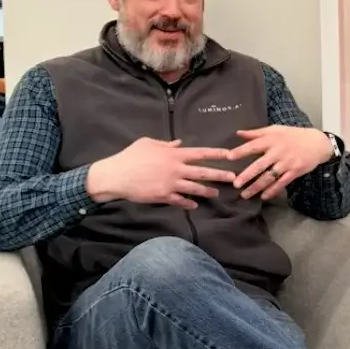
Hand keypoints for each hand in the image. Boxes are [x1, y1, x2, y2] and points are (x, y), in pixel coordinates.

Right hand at [86, 138, 235, 209]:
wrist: (116, 175)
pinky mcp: (164, 196)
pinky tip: (194, 205)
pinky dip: (188, 203)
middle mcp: (176, 169)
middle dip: (220, 175)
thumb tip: (180, 143)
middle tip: (233, 179)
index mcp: (173, 155)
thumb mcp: (147, 143)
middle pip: (203, 172)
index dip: (216, 153)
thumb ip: (166, 144)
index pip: (200, 153)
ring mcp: (171, 184)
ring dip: (208, 191)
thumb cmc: (130, 156)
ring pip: (195, 188)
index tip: (230, 154)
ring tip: (216, 193)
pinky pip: (181, 201)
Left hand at [228, 126, 333, 199]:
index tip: (228, 157)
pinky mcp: (295, 172)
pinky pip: (281, 183)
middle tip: (235, 184)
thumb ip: (256, 132)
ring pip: (269, 177)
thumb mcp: (275, 129)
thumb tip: (238, 133)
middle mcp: (278, 152)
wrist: (317, 143)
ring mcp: (287, 163)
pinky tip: (264, 197)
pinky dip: (272, 191)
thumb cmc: (293, 135)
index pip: (253, 146)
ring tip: (245, 195)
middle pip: (260, 165)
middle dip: (247, 175)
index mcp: (271, 140)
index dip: (241, 151)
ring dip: (256, 187)